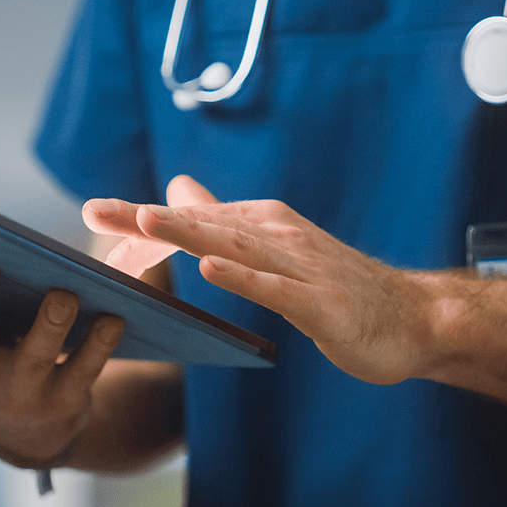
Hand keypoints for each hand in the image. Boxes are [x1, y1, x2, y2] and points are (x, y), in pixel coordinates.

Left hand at [84, 177, 431, 384]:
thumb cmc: (336, 287)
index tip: (94, 212)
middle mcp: (277, 236)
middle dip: (148, 220)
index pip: (193, 219)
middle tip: (97, 211)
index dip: (142, 219)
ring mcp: (301, 268)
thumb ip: (224, 221)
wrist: (412, 318)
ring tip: (145, 222)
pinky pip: (277, 290)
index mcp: (262, 225)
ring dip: (189, 232)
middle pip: (203, 226)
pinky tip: (211, 269)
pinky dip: (243, 278)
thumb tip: (179, 189)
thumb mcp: (272, 249)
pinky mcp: (321, 303)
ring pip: (235, 247)